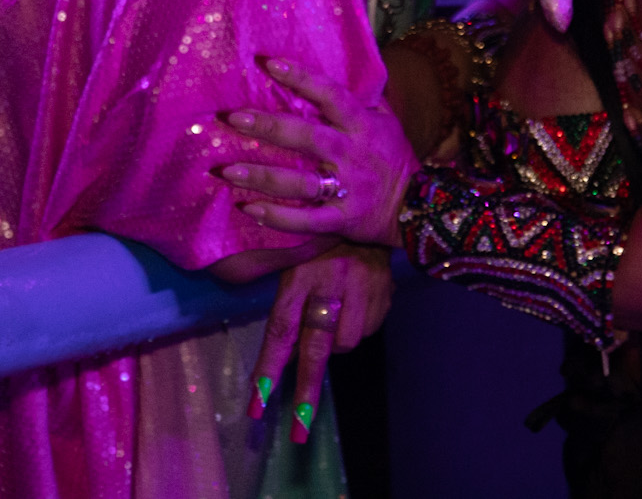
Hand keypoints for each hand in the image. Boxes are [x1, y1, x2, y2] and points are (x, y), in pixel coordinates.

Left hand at [221, 57, 417, 245]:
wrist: (419, 209)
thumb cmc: (395, 159)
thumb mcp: (388, 122)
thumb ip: (366, 99)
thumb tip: (349, 67)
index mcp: (362, 125)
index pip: (330, 95)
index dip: (302, 78)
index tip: (269, 64)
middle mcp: (352, 153)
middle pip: (307, 136)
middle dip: (269, 127)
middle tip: (234, 118)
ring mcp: (347, 188)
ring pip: (300, 181)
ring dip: (263, 176)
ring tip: (228, 170)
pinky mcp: (342, 219)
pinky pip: (307, 220)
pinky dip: (279, 217)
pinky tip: (250, 209)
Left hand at [247, 243, 392, 443]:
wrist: (364, 210)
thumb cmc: (315, 240)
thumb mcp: (290, 259)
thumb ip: (279, 297)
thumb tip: (266, 334)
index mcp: (301, 274)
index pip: (281, 330)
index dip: (268, 370)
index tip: (257, 406)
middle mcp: (332, 283)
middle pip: (316, 349)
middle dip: (305, 392)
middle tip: (299, 430)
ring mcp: (363, 290)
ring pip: (344, 344)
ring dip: (334, 343)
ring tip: (331, 315)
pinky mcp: (384, 296)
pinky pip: (366, 332)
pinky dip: (355, 328)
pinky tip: (352, 306)